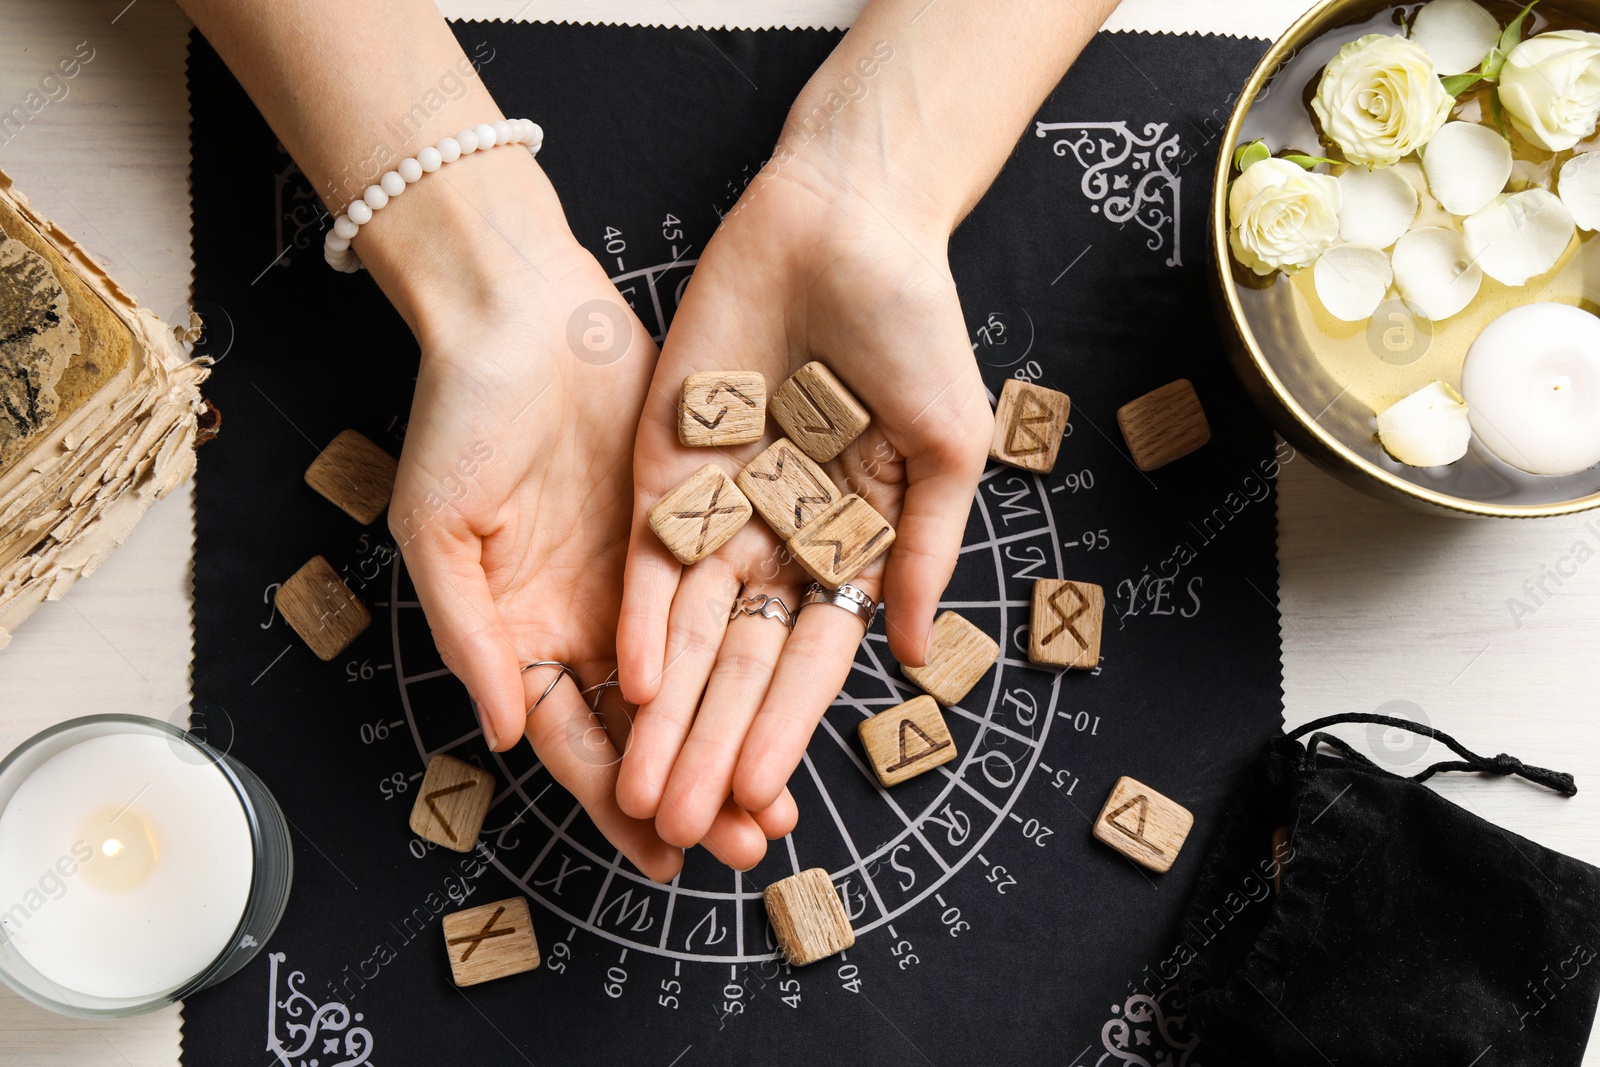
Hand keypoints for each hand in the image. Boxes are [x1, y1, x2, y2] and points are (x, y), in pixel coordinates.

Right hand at [374, 151, 795, 879]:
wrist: (522, 311)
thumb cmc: (461, 413)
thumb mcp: (441, 529)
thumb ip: (472, 635)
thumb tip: (502, 735)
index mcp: (522, 629)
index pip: (574, 739)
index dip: (615, 799)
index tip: (662, 855)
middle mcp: (589, 615)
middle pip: (648, 726)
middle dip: (694, 787)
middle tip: (748, 844)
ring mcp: (643, 575)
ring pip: (699, 679)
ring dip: (736, 739)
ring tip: (782, 800)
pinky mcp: (692, 526)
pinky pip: (730, 606)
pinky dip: (757, 655)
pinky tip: (794, 697)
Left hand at [616, 151, 993, 846]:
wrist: (844, 223)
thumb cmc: (914, 331)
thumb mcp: (944, 450)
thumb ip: (923, 552)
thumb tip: (914, 656)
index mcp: (847, 544)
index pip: (809, 659)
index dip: (785, 730)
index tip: (762, 803)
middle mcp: (778, 537)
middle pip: (739, 661)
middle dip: (710, 742)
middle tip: (682, 825)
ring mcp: (719, 503)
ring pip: (688, 626)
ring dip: (667, 705)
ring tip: (642, 783)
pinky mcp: (665, 462)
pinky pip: (652, 553)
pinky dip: (643, 613)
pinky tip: (631, 676)